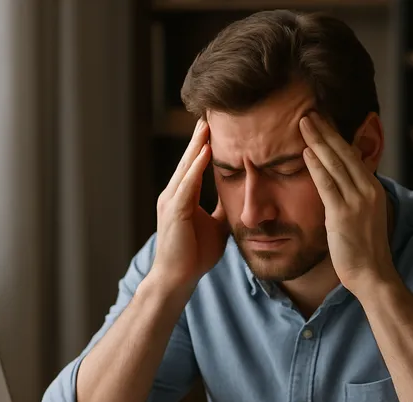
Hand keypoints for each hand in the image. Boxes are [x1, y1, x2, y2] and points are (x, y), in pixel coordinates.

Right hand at [150, 118, 228, 292]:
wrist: (178, 278)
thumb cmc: (194, 255)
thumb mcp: (217, 226)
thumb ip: (224, 210)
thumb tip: (241, 198)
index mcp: (183, 197)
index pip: (194, 165)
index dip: (204, 146)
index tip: (215, 127)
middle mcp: (173, 194)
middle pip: (188, 159)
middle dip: (199, 137)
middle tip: (209, 114)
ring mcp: (171, 201)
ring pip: (186, 167)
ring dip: (197, 145)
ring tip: (207, 125)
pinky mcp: (175, 211)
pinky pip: (187, 184)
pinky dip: (196, 167)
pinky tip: (205, 152)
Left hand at [299, 112, 397, 295]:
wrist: (372, 273)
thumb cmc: (363, 248)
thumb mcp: (362, 215)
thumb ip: (351, 195)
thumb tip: (334, 181)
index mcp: (373, 188)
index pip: (352, 155)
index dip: (335, 136)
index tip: (321, 121)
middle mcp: (368, 190)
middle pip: (344, 153)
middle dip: (325, 131)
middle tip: (309, 113)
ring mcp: (357, 201)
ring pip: (335, 164)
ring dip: (317, 141)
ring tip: (304, 123)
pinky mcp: (343, 214)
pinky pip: (327, 185)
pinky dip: (316, 166)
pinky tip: (306, 152)